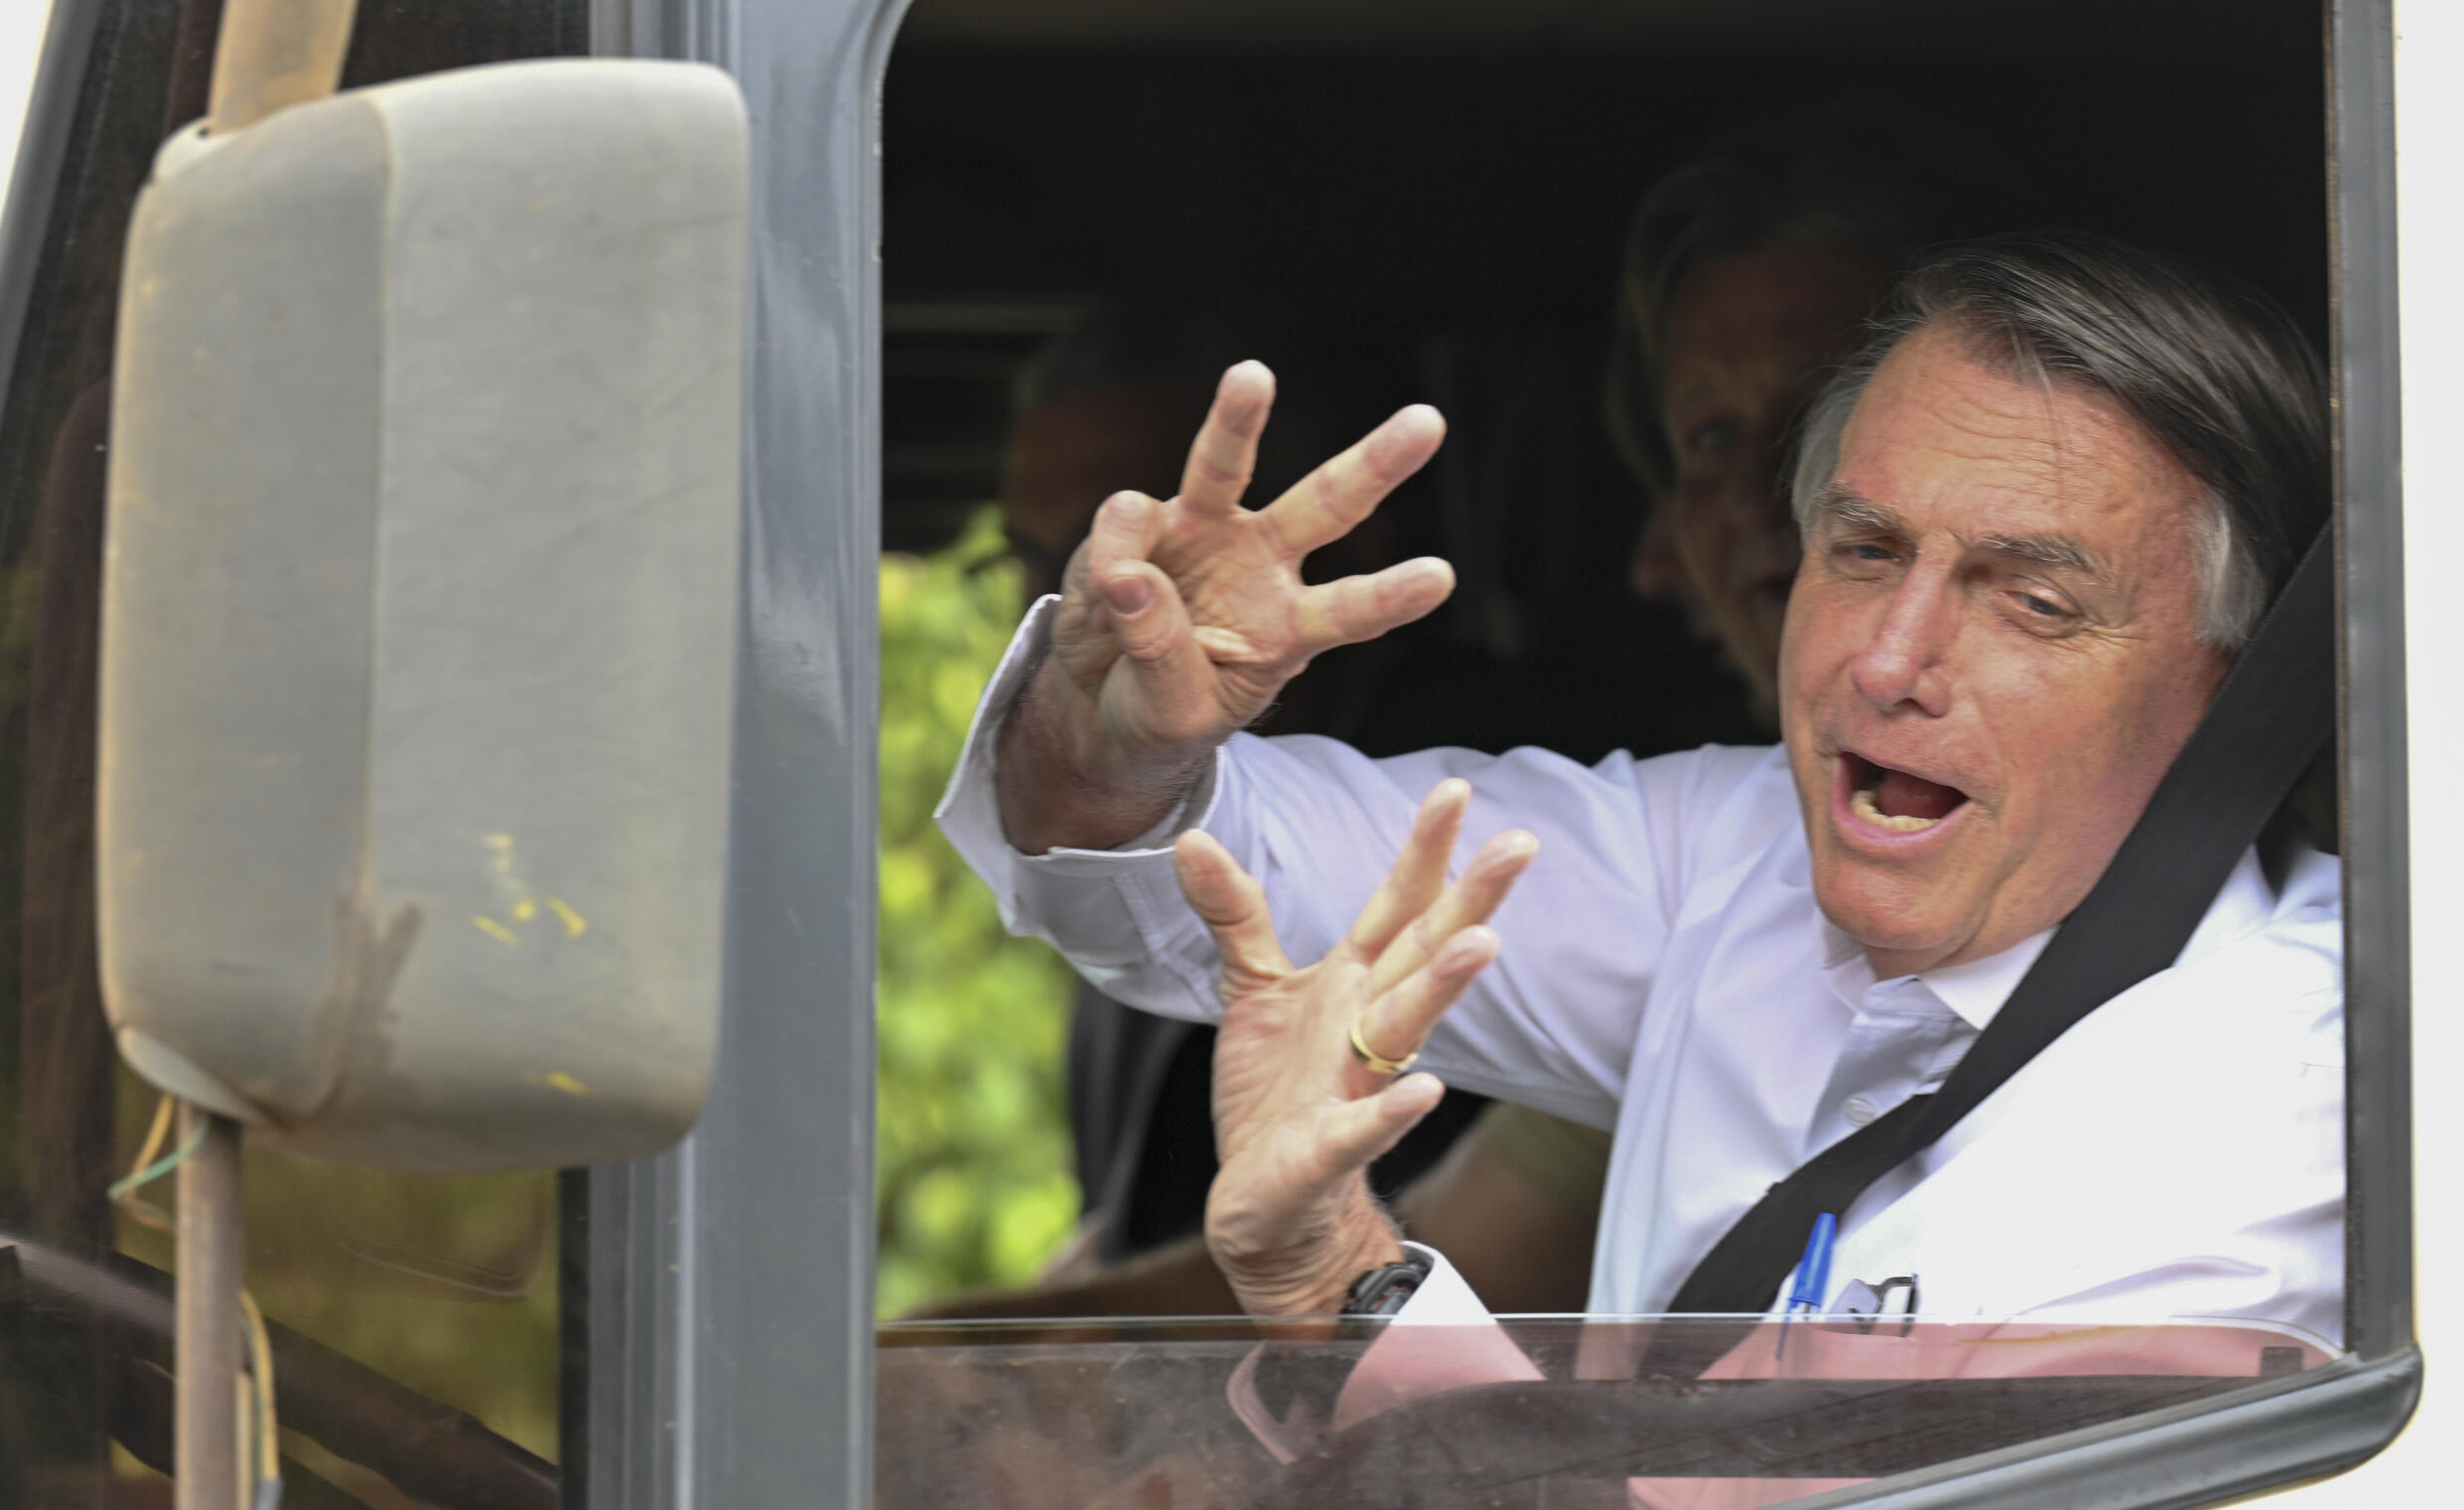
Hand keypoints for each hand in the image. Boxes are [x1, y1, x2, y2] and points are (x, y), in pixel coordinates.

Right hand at [998, 364, 1454, 852]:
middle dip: (1375, 464)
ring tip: (1254, 376)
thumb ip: (1163, 656)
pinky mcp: (1144, 521)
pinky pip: (1128, 521)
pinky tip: (1102, 612)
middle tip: (1430, 422)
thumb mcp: (1172, 715)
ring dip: (1239, 419)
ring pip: (1225, 465)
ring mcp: (1204, 532)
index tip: (1440, 577)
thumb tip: (1132, 576)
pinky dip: (1109, 563)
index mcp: (1289, 629)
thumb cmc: (1157, 714)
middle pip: (1326, 504)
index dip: (1390, 594)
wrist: (1097, 698)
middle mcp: (1261, 565)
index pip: (1349, 611)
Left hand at [1176, 779, 1537, 1319]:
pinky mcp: (1329, 1149)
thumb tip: (1194, 839)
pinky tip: (1426, 1090)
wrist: (1264, 1201)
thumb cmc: (1276, 1092)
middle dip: (1471, 900)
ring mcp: (1355, 1085)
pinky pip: (1364, 1126)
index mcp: (1354, 982)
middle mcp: (1367, 1026)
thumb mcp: (1254, 988)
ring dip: (1444, 986)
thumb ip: (1236, 914)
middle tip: (1519, 846)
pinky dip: (1393, 1110)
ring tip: (1481, 944)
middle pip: (1424, 952)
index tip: (1457, 789)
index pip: (1398, 906)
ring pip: (1408, 1026)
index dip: (1425, 850)